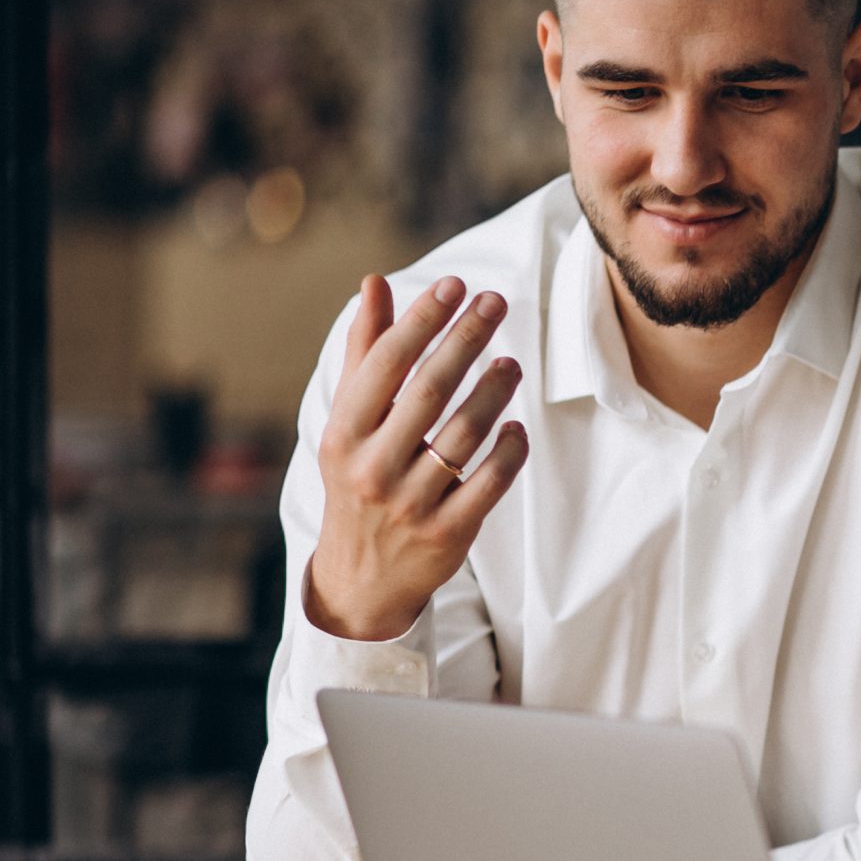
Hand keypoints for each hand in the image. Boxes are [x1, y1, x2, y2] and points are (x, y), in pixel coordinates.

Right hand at [304, 274, 529, 642]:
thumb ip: (366, 353)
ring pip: (464, 434)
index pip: (385, 364)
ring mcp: (411, 503)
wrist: (360, 577)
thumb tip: (374, 283)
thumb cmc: (358, 480)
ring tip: (511, 363)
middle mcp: (372, 467)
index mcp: (343, 434)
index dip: (421, 320)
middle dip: (465, 339)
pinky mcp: (448, 532)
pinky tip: (517, 425)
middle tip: (496, 302)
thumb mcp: (350, 422)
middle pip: (428, 390)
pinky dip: (509, 449)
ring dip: (494, 390)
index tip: (454, 285)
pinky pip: (490, 481)